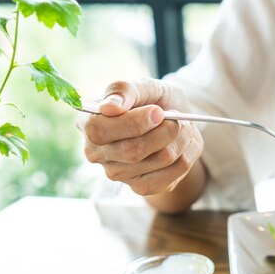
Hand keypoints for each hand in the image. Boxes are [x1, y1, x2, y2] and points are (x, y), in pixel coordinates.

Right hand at [78, 78, 204, 206]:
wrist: (176, 123)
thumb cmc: (152, 101)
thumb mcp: (143, 86)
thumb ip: (124, 89)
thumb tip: (108, 107)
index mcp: (88, 123)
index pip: (99, 130)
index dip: (133, 122)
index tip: (158, 111)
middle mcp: (96, 153)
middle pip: (132, 150)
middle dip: (164, 131)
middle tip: (177, 119)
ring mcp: (117, 174)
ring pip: (159, 160)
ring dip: (180, 139)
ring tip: (182, 127)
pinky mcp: (141, 187)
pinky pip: (172, 174)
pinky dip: (186, 154)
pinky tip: (182, 144)